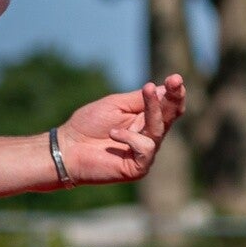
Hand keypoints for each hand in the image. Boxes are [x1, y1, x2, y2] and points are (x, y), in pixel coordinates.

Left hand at [56, 75, 185, 184]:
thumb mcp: (116, 104)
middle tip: (176, 82)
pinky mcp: (138, 167)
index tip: (176, 78)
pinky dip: (130, 137)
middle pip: (169, 117)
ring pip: (158, 130)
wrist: (69, 147)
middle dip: (174, 98)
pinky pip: (145, 149)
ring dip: (154, 109)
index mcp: (144, 118)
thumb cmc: (89, 124)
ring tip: (148, 90)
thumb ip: (139, 99)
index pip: (167, 106)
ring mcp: (145, 153)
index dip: (174, 93)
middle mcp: (149, 135)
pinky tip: (113, 133)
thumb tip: (164, 88)